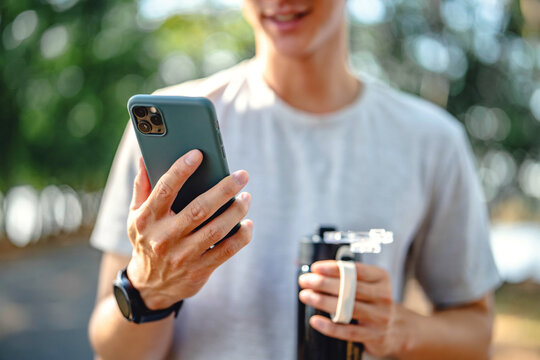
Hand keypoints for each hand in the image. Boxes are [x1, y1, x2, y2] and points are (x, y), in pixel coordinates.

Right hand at [126, 150, 252, 309]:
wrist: (149, 286)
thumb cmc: (146, 240)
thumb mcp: (135, 215)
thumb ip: (142, 187)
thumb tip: (144, 158)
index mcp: (147, 219)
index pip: (165, 189)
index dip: (181, 170)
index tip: (198, 154)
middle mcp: (164, 237)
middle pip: (199, 209)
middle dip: (224, 189)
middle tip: (241, 176)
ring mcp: (183, 255)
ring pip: (216, 229)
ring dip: (236, 211)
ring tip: (246, 197)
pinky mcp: (200, 269)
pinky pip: (227, 250)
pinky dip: (241, 236)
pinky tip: (247, 223)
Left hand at [298, 260, 399, 357]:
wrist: (396, 329)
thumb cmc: (371, 301)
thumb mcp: (366, 284)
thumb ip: (342, 275)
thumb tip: (305, 266)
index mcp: (381, 278)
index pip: (356, 270)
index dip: (334, 268)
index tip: (315, 268)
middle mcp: (383, 296)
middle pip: (350, 288)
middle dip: (323, 283)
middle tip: (304, 280)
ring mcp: (379, 317)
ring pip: (347, 308)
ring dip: (322, 301)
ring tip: (305, 296)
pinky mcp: (372, 335)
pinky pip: (347, 331)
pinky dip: (329, 326)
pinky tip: (315, 320)